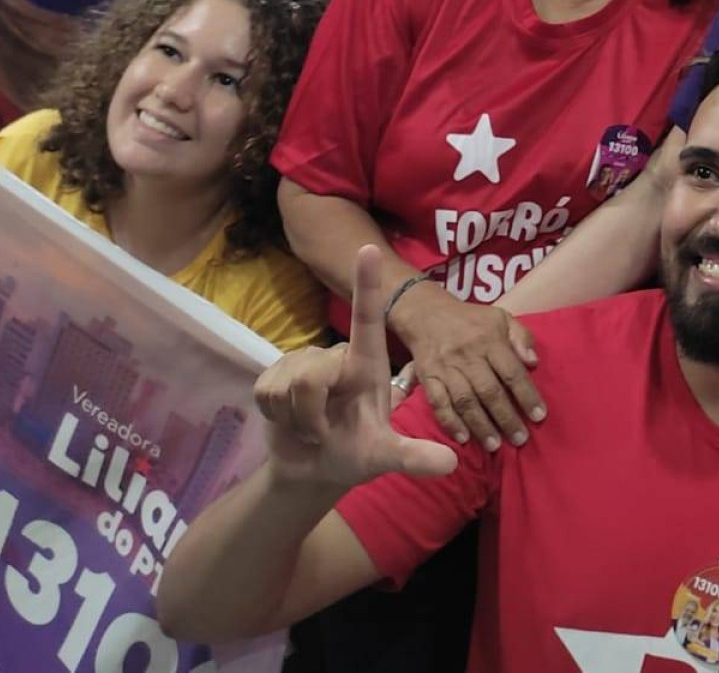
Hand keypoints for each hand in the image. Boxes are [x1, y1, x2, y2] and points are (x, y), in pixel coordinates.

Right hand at [255, 245, 458, 489]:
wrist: (312, 471)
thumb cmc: (355, 454)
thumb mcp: (385, 457)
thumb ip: (414, 457)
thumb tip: (450, 464)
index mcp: (366, 364)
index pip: (368, 319)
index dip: (367, 284)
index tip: (369, 248)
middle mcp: (335, 357)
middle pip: (315, 373)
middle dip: (314, 414)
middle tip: (326, 433)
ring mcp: (301, 364)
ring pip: (291, 386)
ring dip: (298, 420)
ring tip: (311, 429)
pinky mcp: (271, 377)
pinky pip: (268, 395)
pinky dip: (279, 420)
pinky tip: (290, 424)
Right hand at [388, 279, 544, 449]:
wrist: (426, 313)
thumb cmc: (472, 320)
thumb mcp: (502, 318)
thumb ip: (521, 337)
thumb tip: (533, 363)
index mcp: (490, 340)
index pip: (512, 372)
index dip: (527, 395)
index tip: (539, 416)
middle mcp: (468, 356)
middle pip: (489, 392)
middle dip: (506, 418)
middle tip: (520, 440)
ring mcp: (445, 368)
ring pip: (465, 401)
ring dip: (480, 426)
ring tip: (494, 446)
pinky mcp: (427, 377)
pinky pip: (438, 403)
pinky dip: (450, 422)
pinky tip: (463, 439)